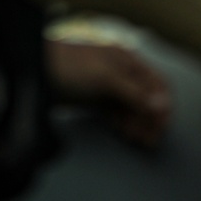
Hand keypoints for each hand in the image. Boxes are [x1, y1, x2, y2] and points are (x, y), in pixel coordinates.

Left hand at [47, 40, 170, 149]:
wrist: (36, 72)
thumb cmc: (72, 67)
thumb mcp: (107, 79)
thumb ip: (136, 94)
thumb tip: (163, 106)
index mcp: (128, 60)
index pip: (157, 83)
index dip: (164, 106)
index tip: (162, 128)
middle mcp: (121, 71)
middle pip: (146, 97)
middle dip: (150, 119)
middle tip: (148, 141)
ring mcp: (107, 85)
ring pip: (132, 107)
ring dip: (137, 123)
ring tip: (135, 139)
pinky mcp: (95, 99)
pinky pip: (116, 112)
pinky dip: (123, 122)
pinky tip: (123, 132)